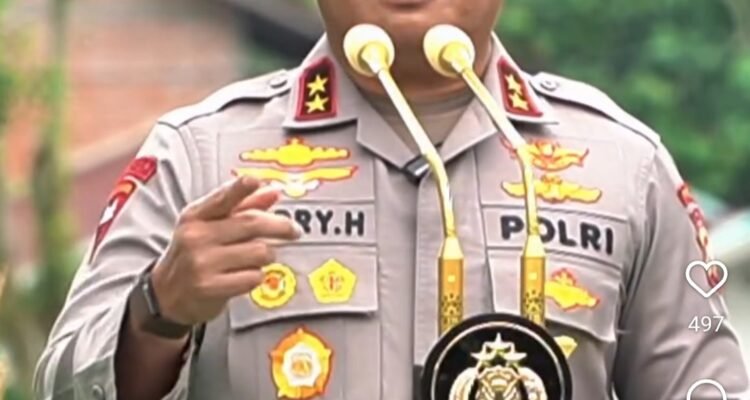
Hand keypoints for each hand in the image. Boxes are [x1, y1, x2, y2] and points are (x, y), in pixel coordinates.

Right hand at [150, 176, 300, 325]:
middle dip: (280, 226)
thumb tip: (271, 192)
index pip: (221, 198)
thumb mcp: (209, 225)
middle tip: (293, 230)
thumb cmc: (194, 254)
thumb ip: (242, 207)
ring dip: (267, 255)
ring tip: (258, 257)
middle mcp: (196, 236)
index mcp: (196, 216)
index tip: (254, 181)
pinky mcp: (210, 287)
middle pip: (251, 224)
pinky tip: (246, 275)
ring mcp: (202, 263)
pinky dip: (256, 276)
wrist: (167, 294)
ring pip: (259, 252)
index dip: (239, 189)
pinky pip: (253, 277)